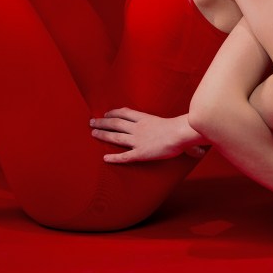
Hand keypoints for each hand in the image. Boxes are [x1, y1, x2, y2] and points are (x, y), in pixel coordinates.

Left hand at [90, 108, 206, 163]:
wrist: (181, 133)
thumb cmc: (181, 128)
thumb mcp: (173, 122)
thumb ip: (172, 126)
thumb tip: (179, 130)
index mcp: (146, 119)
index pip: (125, 113)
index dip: (114, 113)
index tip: (106, 113)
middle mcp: (138, 128)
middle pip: (116, 123)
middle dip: (102, 122)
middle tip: (91, 122)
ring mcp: (138, 140)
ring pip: (115, 137)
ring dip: (103, 135)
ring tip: (92, 134)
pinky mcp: (140, 153)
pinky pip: (124, 156)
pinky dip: (113, 158)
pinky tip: (105, 159)